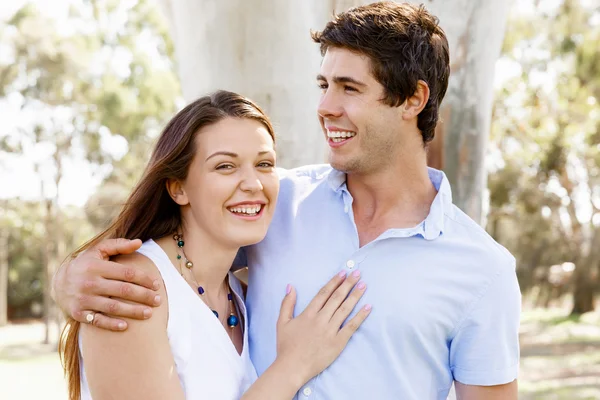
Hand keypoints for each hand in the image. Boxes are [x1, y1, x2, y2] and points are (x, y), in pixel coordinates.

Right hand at [52, 238, 161, 330]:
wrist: (58, 282)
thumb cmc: (86, 264)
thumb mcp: (98, 250)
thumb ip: (119, 245)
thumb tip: (139, 242)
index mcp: (96, 266)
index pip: (126, 273)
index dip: (144, 279)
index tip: (157, 285)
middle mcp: (89, 282)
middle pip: (123, 290)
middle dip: (144, 296)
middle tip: (158, 300)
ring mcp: (83, 299)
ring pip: (113, 307)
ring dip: (133, 311)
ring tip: (150, 313)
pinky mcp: (78, 313)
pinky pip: (97, 321)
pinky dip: (111, 324)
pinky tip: (126, 326)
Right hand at [275, 270, 370, 385]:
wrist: (292, 367)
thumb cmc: (286, 346)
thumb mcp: (282, 322)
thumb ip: (287, 303)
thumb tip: (290, 286)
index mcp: (308, 314)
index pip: (324, 293)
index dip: (334, 282)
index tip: (342, 273)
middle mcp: (321, 319)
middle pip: (337, 298)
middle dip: (347, 284)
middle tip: (357, 274)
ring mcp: (330, 331)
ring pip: (345, 309)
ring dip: (355, 296)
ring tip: (363, 285)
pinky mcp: (338, 342)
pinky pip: (351, 326)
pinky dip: (360, 316)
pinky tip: (367, 307)